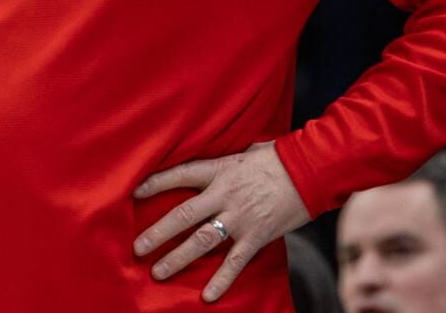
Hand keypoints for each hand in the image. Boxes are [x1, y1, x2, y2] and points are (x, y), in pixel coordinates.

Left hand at [131, 141, 310, 302]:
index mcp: (220, 169)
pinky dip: (221, 280)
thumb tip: (211, 156)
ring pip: (202, 240)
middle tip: (137, 248)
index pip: (180, 174)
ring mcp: (241, 216)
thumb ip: (225, 159)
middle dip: (157, 233)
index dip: (155, 183)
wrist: (312, 169)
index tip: (133, 193)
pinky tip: (207, 296)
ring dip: (178, 258)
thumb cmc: (279, 156)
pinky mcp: (258, 235)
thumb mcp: (246, 149)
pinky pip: (235, 262)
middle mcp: (225, 194)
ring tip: (158, 272)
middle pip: (183, 214)